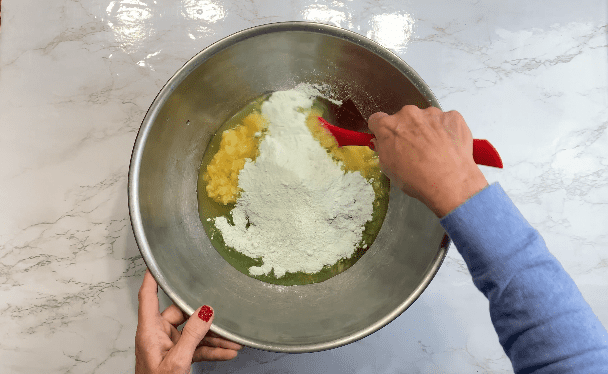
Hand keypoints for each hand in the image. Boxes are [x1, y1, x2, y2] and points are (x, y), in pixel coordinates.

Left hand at [135, 269, 242, 373]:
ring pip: (194, 334)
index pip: (148, 297)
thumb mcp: (178, 360)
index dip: (152, 278)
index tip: (157, 263)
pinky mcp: (177, 358)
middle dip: (205, 318)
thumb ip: (193, 334)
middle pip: (181, 315)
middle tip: (223, 316)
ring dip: (214, 338)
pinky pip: (197, 349)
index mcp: (149, 331)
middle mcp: (157, 336)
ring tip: (233, 341)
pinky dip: (212, 351)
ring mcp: (168, 346)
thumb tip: (206, 311)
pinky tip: (227, 352)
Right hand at [368, 106, 487, 217]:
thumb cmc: (416, 179)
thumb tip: (383, 143)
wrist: (449, 182)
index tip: (388, 138)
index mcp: (388, 126)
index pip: (377, 120)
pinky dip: (446, 131)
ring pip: (426, 119)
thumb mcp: (388, 168)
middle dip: (408, 130)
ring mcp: (432, 113)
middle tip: (415, 149)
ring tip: (435, 151)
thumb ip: (383, 149)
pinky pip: (446, 121)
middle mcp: (408, 114)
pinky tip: (448, 147)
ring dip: (428, 130)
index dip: (382, 130)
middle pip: (404, 118)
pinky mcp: (452, 117)